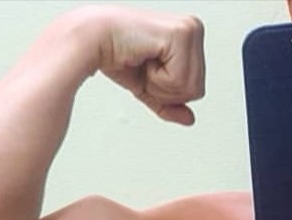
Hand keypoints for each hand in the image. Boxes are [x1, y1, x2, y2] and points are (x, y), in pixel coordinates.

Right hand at [68, 5, 205, 125]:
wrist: (94, 40)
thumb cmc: (117, 56)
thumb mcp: (150, 88)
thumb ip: (171, 104)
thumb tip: (190, 119)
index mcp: (189, 38)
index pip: (197, 90)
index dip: (169, 92)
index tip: (148, 69)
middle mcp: (194, 29)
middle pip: (197, 91)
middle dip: (166, 90)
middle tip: (146, 66)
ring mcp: (190, 30)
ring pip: (191, 88)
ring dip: (161, 84)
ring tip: (145, 61)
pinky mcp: (181, 34)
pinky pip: (181, 80)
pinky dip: (158, 78)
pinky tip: (145, 56)